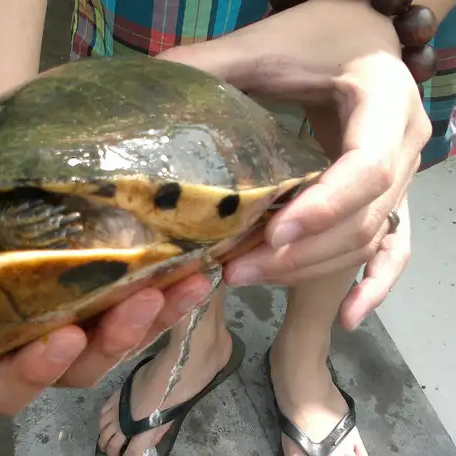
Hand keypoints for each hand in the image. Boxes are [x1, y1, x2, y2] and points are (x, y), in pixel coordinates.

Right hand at [0, 92, 214, 415]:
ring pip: (118, 345)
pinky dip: (171, 299)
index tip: (61, 337)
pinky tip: (199, 270)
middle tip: (136, 304)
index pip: (5, 381)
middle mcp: (36, 343)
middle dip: (109, 342)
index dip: (32, 371)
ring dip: (150, 320)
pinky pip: (147, 317)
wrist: (9, 205)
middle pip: (76, 369)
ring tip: (181, 281)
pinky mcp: (117, 308)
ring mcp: (82, 327)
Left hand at [161, 0, 429, 327]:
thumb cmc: (316, 36)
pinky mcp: (392, 196)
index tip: (272, 232)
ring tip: (246, 277)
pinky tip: (347, 317)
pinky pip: (395, 248)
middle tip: (236, 268)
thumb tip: (149, 84)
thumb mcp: (265, 45)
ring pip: (369, 240)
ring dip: (311, 268)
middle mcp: (407, 144)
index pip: (365, 167)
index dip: (323, 206)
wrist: (360, 37)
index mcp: (385, 100)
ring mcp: (405, 176)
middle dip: (300, 251)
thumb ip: (210, 64)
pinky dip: (376, 284)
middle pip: (365, 218)